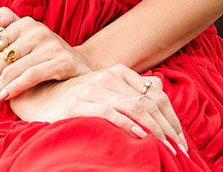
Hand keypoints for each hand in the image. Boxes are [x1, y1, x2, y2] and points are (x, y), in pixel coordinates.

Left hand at [0, 7, 90, 109]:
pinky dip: (13, 89)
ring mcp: (50, 44)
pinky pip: (29, 77)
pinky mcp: (61, 61)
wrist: (80, 65)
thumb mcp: (28, 36)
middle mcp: (36, 30)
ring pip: (10, 71)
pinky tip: (4, 99)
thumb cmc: (45, 54)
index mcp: (24, 23)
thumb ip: (9, 23)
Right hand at [8, 67, 188, 156]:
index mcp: (117, 72)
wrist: (40, 97)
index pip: (154, 95)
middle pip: (147, 102)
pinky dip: (128, 126)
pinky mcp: (78, 103)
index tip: (182, 140)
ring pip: (133, 108)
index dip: (171, 118)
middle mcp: (107, 77)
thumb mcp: (106, 88)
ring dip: (154, 130)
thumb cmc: (77, 97)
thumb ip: (130, 88)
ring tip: (167, 149)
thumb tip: (158, 90)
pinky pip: (110, 114)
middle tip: (180, 150)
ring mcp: (92, 88)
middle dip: (167, 128)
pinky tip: (141, 138)